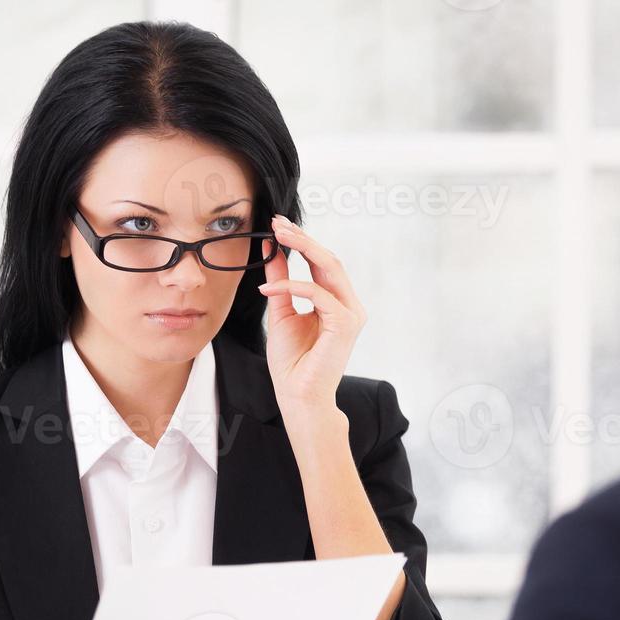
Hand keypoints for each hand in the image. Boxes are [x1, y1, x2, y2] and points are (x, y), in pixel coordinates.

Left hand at [258, 215, 367, 415]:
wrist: (298, 396)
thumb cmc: (292, 363)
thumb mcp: (281, 313)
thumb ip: (281, 282)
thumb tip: (273, 251)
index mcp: (337, 303)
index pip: (322, 264)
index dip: (302, 241)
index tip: (278, 225)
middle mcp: (349, 306)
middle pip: (328, 260)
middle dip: (302, 238)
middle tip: (277, 222)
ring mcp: (350, 315)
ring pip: (329, 268)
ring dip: (301, 248)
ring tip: (275, 237)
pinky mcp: (345, 324)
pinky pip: (318, 294)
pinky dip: (292, 286)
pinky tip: (269, 288)